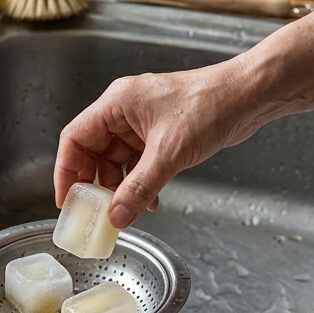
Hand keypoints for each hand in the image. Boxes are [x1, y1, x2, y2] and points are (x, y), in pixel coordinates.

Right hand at [54, 61, 260, 227]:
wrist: (248, 97)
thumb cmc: (211, 104)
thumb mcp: (169, 153)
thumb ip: (140, 187)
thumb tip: (117, 215)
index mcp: (116, 103)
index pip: (75, 138)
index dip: (66, 170)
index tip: (65, 198)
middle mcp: (125, 111)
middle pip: (93, 152)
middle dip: (94, 184)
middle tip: (94, 212)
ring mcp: (143, 123)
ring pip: (117, 161)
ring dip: (121, 188)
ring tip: (125, 211)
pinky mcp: (160, 134)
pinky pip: (139, 163)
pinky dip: (140, 183)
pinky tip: (150, 202)